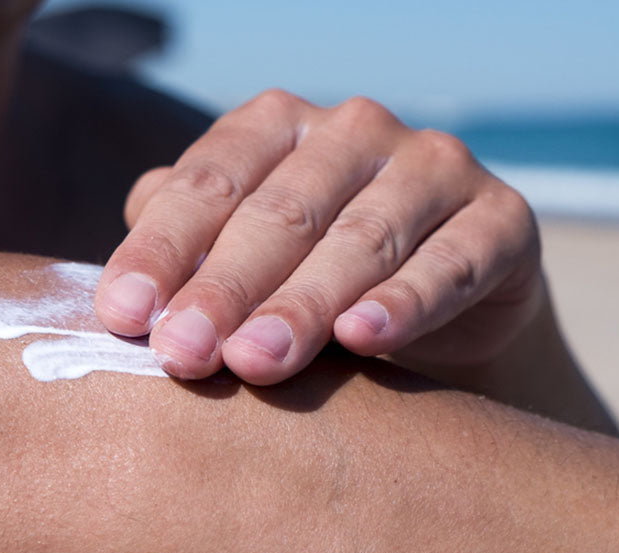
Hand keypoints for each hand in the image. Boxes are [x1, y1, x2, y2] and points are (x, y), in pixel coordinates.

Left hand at [95, 89, 541, 383]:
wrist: (443, 301)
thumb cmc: (315, 273)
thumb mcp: (243, 253)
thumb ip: (184, 246)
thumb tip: (117, 288)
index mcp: (278, 125)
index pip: (209, 181)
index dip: (162, 250)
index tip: (122, 319)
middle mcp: (355, 131)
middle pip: (281, 211)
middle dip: (226, 288)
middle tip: (184, 356)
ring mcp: (434, 166)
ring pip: (362, 237)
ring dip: (306, 302)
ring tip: (257, 361)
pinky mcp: (501, 218)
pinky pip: (452, 261)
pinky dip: (409, 300)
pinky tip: (365, 339)